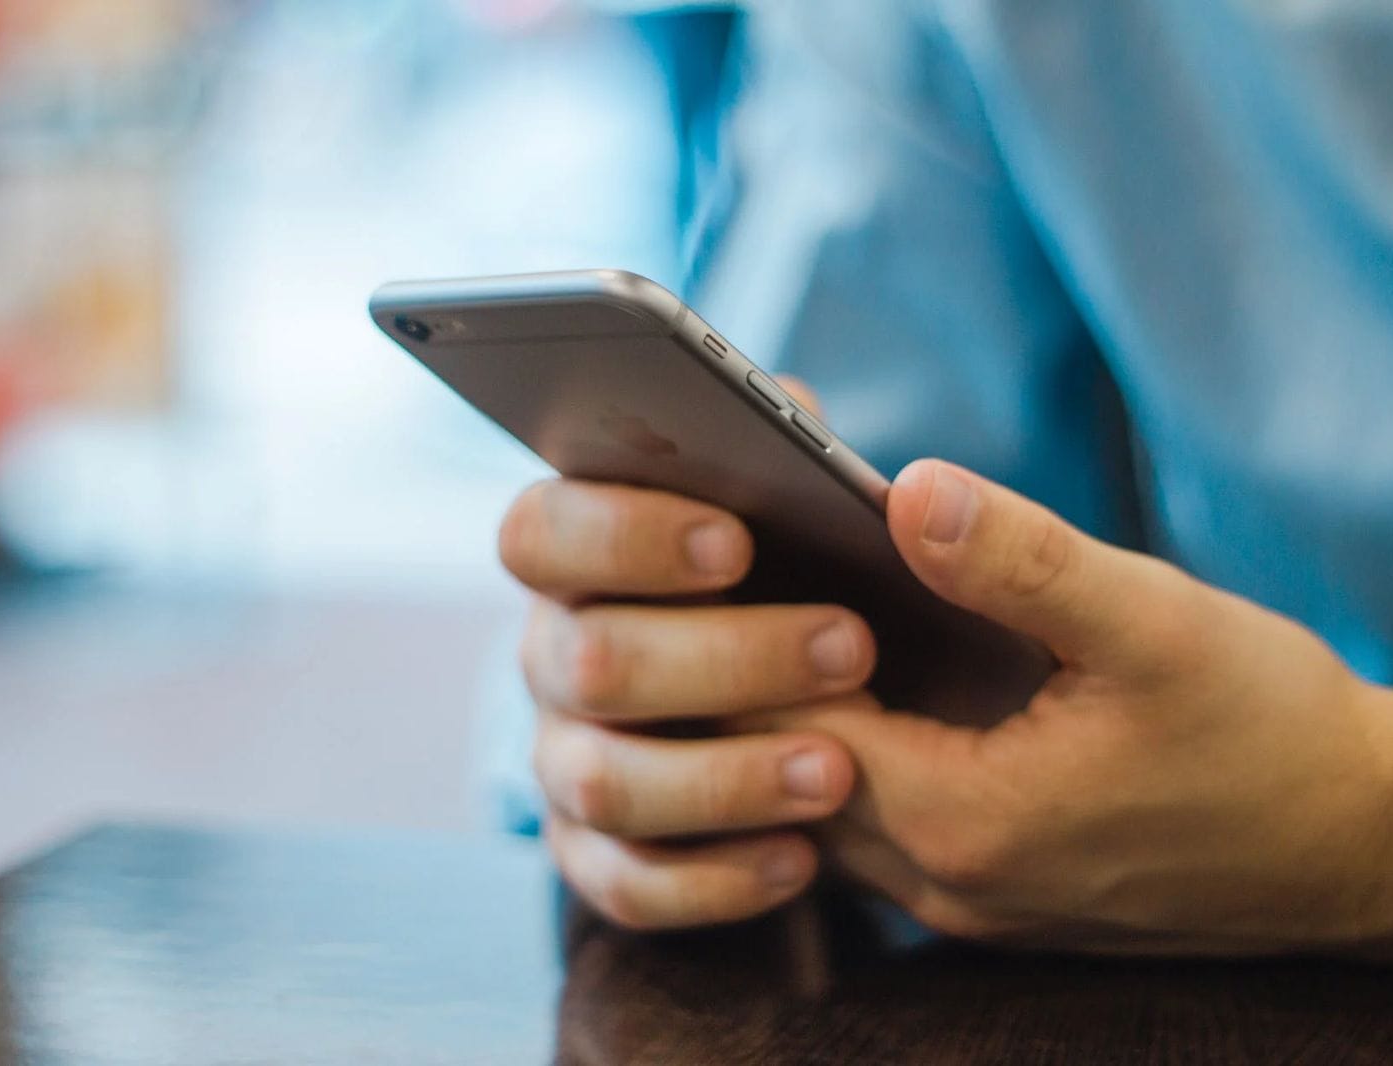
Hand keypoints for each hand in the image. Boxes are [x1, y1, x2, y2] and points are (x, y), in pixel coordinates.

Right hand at [499, 397, 878, 926]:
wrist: (820, 698)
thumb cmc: (797, 571)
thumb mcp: (794, 499)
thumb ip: (784, 445)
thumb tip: (795, 418)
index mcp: (576, 552)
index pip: (541, 532)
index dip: (624, 536)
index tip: (737, 542)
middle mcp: (552, 654)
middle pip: (587, 661)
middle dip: (725, 658)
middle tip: (851, 647)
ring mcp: (565, 758)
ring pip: (604, 782)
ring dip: (724, 777)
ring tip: (838, 770)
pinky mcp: (597, 853)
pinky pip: (629, 885)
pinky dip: (714, 880)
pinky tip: (801, 859)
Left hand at [747, 459, 1392, 961]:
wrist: (1361, 844)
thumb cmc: (1270, 734)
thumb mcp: (1153, 624)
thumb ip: (1020, 560)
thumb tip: (907, 489)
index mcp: (962, 820)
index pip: (788, 726)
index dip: (751, 635)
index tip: (733, 551)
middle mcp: (943, 881)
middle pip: (787, 774)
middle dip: (755, 675)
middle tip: (743, 572)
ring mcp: (965, 900)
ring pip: (826, 806)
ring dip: (800, 718)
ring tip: (793, 613)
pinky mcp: (993, 892)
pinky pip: (880, 824)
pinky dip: (853, 753)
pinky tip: (869, 678)